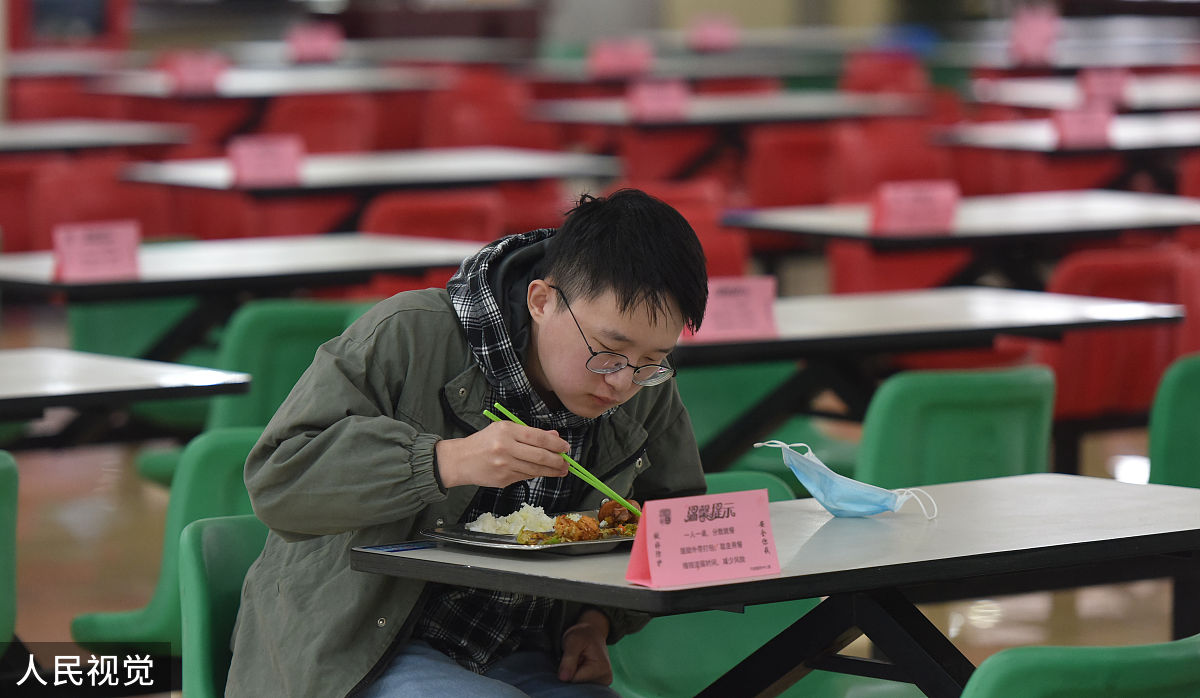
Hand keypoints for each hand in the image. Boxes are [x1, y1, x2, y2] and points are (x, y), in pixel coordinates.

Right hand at [435, 421, 569, 488]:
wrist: (460, 460)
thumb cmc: (484, 442)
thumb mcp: (505, 430)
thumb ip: (530, 433)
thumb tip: (554, 436)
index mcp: (506, 430)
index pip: (538, 437)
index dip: (556, 444)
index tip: (565, 448)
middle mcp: (505, 447)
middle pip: (540, 456)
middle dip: (557, 461)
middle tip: (566, 463)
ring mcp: (504, 465)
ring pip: (535, 470)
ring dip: (551, 471)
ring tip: (560, 470)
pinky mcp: (503, 479)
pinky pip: (525, 477)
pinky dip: (535, 475)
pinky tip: (541, 472)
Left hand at [558, 609, 612, 684]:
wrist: (592, 632)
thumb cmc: (583, 635)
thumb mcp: (573, 641)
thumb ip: (569, 659)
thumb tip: (563, 678)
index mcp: (601, 668)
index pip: (574, 679)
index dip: (567, 669)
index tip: (571, 657)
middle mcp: (605, 679)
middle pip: (577, 685)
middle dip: (571, 672)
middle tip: (575, 658)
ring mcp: (602, 683)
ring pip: (578, 686)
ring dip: (574, 674)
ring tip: (578, 661)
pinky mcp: (598, 684)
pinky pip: (581, 685)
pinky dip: (577, 676)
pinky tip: (580, 666)